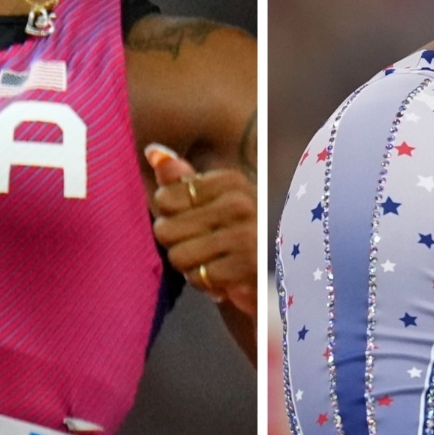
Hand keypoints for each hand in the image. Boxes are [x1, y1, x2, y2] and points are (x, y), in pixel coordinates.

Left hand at [145, 143, 256, 316]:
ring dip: (191, 267)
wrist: (281, 271)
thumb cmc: (236, 233)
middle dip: (177, 245)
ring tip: (212, 262)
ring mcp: (248, 235)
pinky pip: (200, 278)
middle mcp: (241, 203)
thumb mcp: (211, 200)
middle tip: (202, 247)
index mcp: (230, 181)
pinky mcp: (249, 266)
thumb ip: (180, 178)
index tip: (193, 221)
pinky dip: (206, 283)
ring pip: (179, 256)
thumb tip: (152, 151)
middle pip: (166, 229)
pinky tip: (222, 278)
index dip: (168, 216)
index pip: (164, 198)